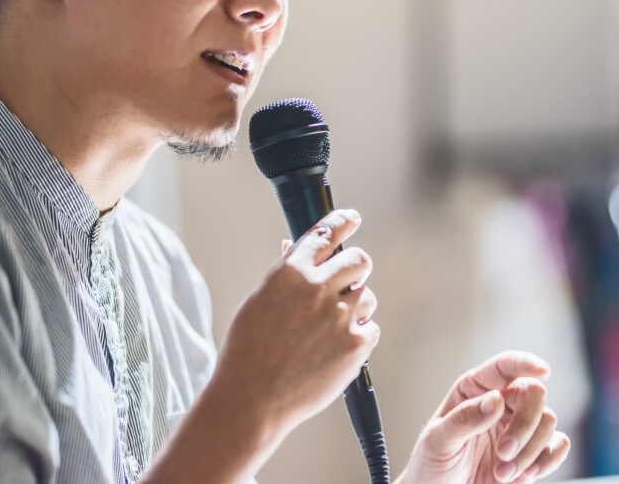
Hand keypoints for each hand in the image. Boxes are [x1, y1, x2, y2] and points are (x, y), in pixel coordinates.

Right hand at [143, 209, 378, 482]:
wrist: (252, 398)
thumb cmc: (248, 352)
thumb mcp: (259, 301)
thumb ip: (284, 274)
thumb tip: (295, 248)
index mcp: (291, 272)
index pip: (326, 233)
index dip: (343, 221)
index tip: (351, 219)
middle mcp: (318, 288)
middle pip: (358, 259)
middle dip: (355, 267)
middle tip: (348, 280)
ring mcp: (340, 316)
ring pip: (366, 295)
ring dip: (355, 305)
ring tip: (330, 327)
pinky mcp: (355, 344)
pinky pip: (371, 328)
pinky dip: (359, 335)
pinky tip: (336, 348)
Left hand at [397, 352, 569, 483]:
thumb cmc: (432, 463)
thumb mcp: (438, 440)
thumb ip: (465, 418)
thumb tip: (496, 399)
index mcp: (474, 390)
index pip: (503, 366)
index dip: (524, 362)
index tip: (542, 370)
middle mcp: (500, 403)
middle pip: (532, 393)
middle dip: (524, 425)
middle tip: (504, 452)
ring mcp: (517, 427)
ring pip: (547, 420)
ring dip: (529, 450)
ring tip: (502, 473)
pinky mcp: (532, 453)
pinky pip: (558, 445)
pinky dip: (549, 460)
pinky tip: (527, 474)